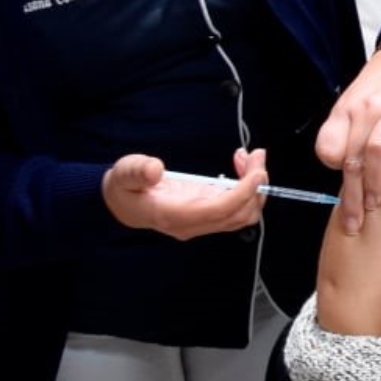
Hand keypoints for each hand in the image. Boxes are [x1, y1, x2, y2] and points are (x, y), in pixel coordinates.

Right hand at [102, 149, 266, 240]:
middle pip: (239, 215)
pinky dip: (246, 186)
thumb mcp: (124, 174)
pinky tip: (240, 163)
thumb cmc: (125, 188)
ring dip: (254, 186)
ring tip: (249, 157)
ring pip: (242, 213)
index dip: (243, 193)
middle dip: (256, 187)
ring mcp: (202, 221)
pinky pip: (236, 206)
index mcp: (175, 216)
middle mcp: (193, 224)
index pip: (219, 210)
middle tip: (257, 156)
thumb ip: (137, 172)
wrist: (123, 205)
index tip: (257, 172)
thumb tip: (155, 169)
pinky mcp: (207, 213)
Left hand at [315, 49, 380, 234]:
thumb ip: (344, 133)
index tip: (340, 193)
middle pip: (353, 157)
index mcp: (347, 110)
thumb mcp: (353, 103)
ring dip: (375, 182)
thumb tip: (342, 169)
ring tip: (374, 204)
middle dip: (351, 194)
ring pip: (378, 150)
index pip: (329, 146)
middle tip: (354, 221)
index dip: (334, 171)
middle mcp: (368, 109)